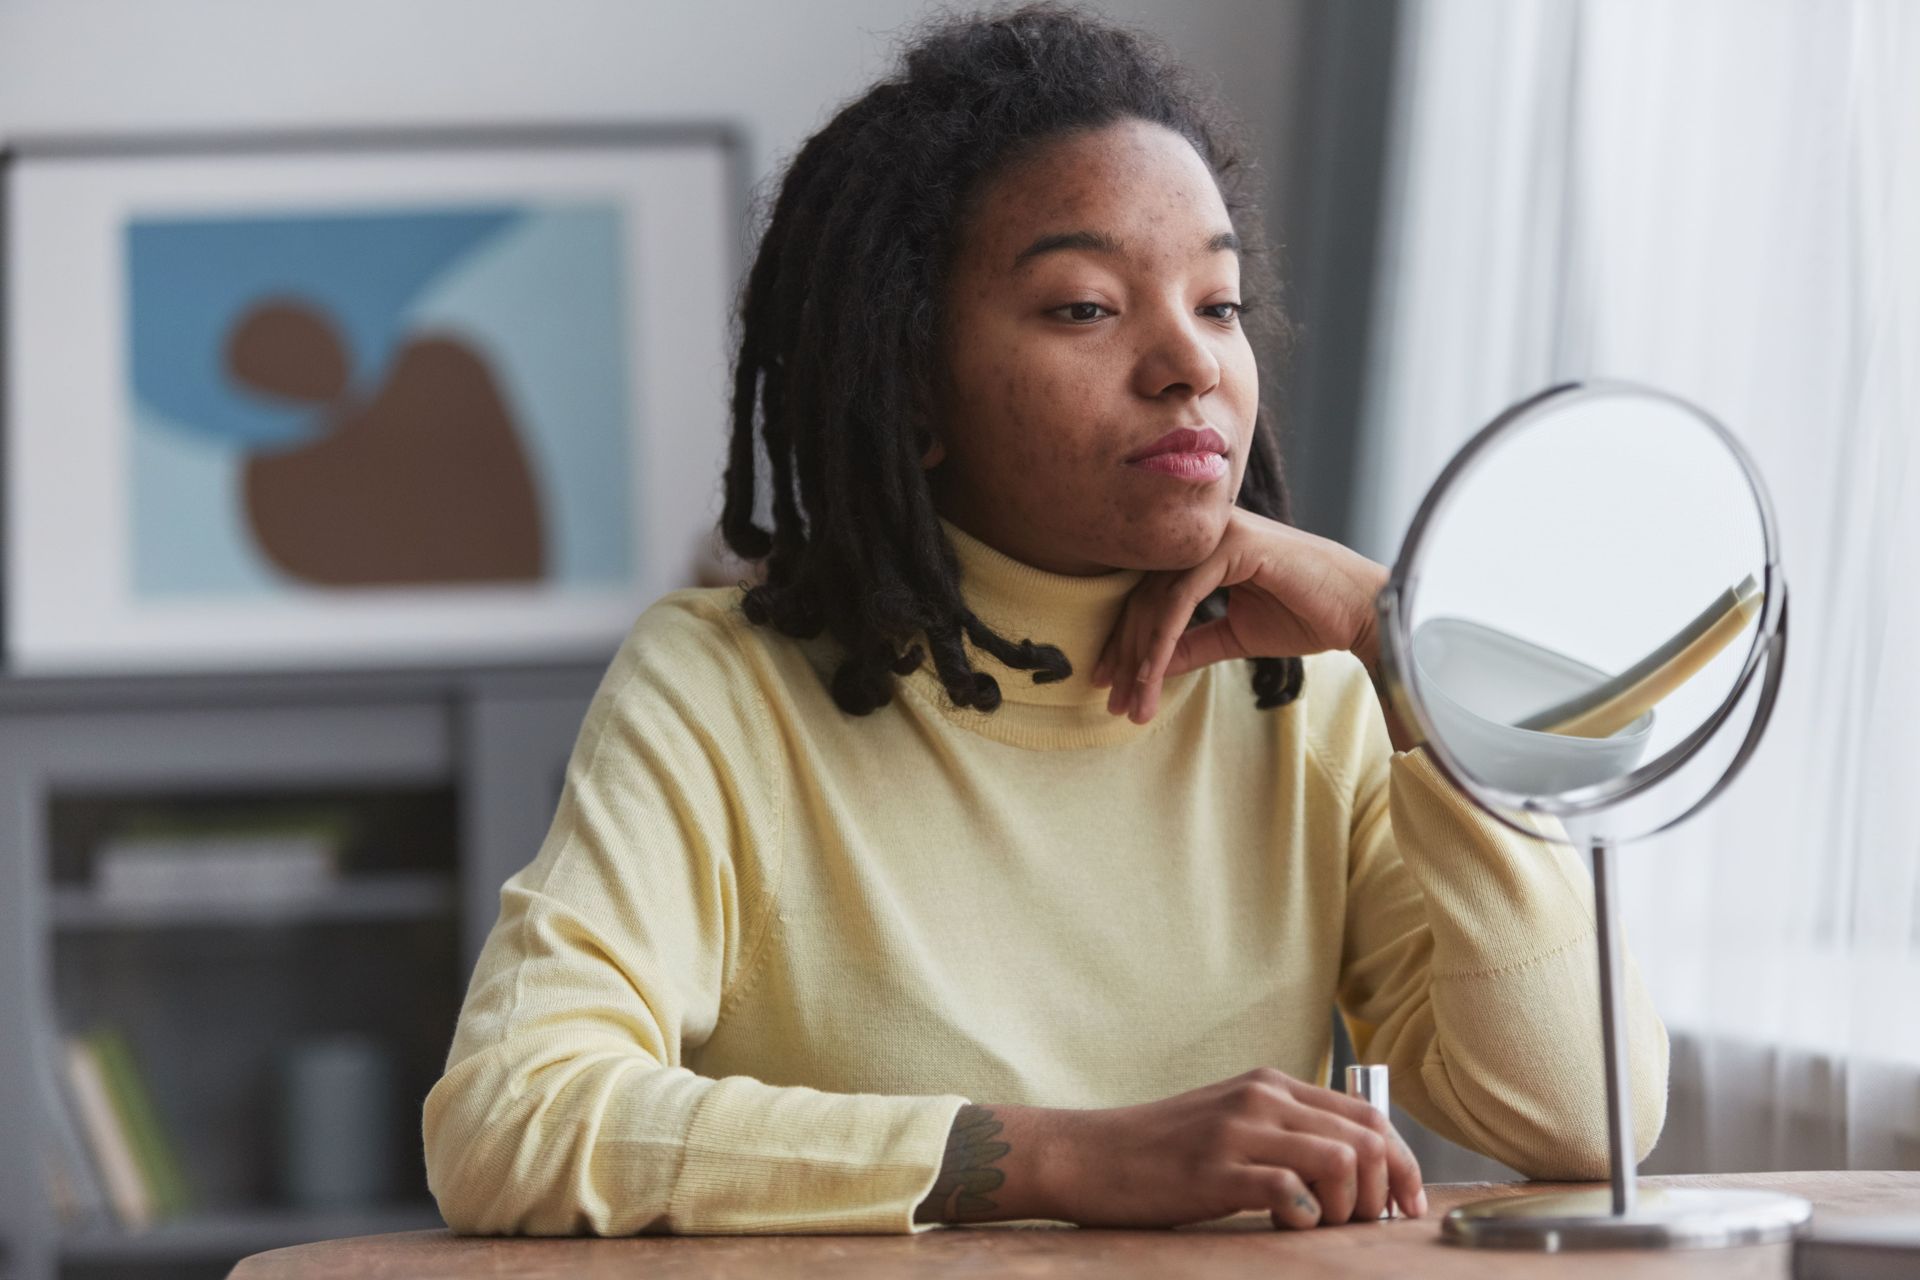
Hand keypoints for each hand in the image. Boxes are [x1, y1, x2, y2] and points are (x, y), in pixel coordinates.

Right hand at [1051, 1067, 1425, 1228]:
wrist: (1089, 1154)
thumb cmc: (1160, 1150)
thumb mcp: (1230, 1123)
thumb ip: (1283, 1132)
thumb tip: (1353, 1170)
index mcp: (1270, 1085)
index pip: (1367, 1115)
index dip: (1404, 1163)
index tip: (1407, 1204)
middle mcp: (1261, 1098)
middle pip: (1366, 1137)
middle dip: (1387, 1189)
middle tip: (1370, 1225)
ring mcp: (1238, 1131)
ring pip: (1340, 1159)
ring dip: (1351, 1206)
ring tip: (1327, 1227)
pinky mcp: (1215, 1169)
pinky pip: (1291, 1189)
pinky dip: (1307, 1215)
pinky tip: (1289, 1225)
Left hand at [1091, 508, 1390, 722]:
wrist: (1361, 612)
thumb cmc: (1305, 616)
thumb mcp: (1233, 637)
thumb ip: (1189, 645)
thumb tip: (1145, 667)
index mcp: (1202, 548)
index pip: (1148, 594)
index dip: (1125, 642)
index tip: (1109, 686)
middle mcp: (1204, 533)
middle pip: (1143, 595)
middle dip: (1125, 655)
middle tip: (1112, 701)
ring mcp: (1217, 532)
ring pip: (1157, 598)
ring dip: (1140, 656)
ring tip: (1133, 701)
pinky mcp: (1233, 544)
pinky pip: (1182, 597)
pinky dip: (1162, 640)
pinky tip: (1151, 675)